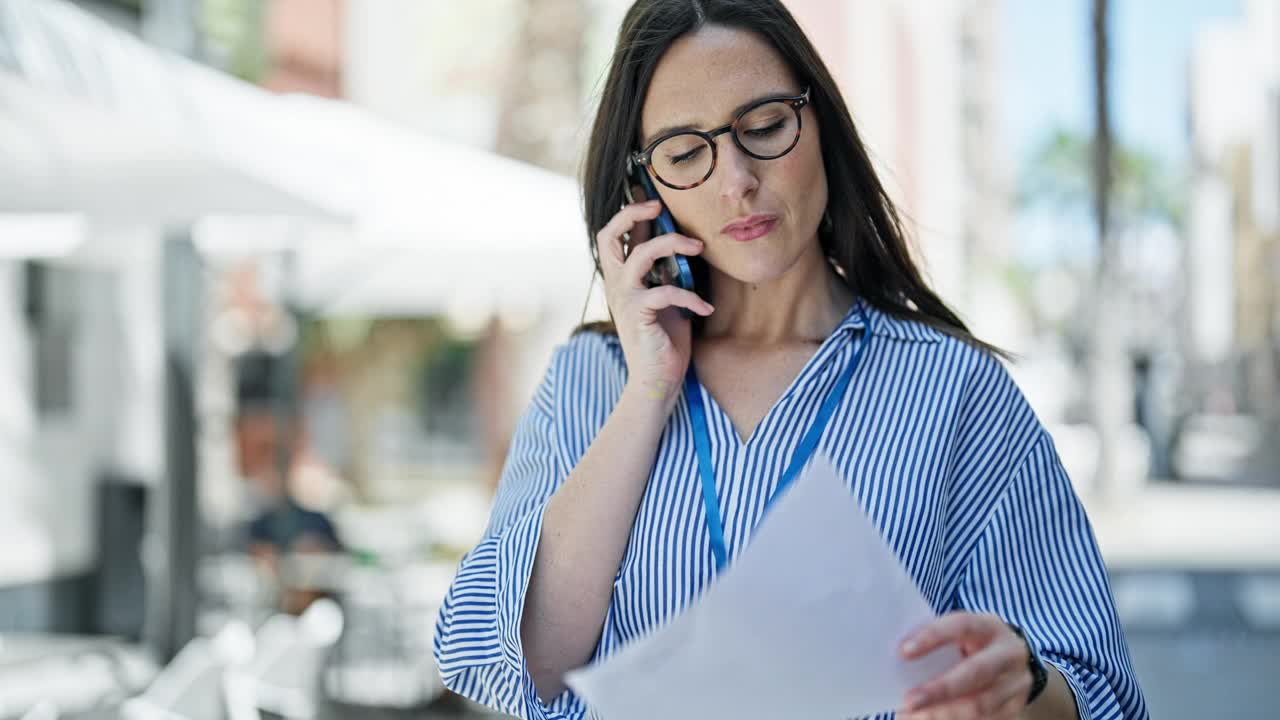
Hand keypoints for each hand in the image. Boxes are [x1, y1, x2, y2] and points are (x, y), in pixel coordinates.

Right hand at [597, 197, 712, 404]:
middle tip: (660, 207)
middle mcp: (617, 285)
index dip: (629, 212)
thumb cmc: (665, 340)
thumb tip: (681, 243)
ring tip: (699, 248)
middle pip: (608, 236)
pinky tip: (706, 308)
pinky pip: (666, 291)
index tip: (654, 199)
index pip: (615, 236)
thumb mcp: (667, 298)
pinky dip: (690, 297)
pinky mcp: (638, 315)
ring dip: (673, 245)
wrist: (656, 381)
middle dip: (633, 213)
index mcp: (622, 278)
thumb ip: (666, 272)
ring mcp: (624, 299)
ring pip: (641, 255)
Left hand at [898, 612, 1032, 719]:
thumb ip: (937, 644)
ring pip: (981, 703)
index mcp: (990, 626)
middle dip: (940, 689)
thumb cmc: (972, 644)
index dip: (932, 637)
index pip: (961, 625)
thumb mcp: (960, 635)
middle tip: (909, 701)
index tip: (903, 653)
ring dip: (944, 713)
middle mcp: (1009, 653)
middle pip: (976, 672)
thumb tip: (900, 662)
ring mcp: (1016, 683)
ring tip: (915, 717)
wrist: (1012, 660)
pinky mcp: (1016, 708)